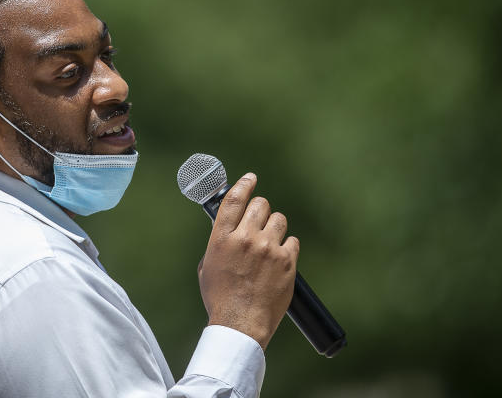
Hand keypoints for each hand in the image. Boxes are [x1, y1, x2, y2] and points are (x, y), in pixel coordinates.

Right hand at [197, 173, 298, 349]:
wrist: (241, 324)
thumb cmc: (220, 298)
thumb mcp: (208, 266)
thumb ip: (219, 242)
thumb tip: (230, 226)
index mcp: (222, 239)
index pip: (234, 199)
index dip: (244, 184)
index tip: (251, 178)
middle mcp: (245, 239)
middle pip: (260, 205)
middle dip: (261, 210)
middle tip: (259, 221)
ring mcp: (268, 249)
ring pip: (279, 220)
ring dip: (275, 228)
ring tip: (270, 244)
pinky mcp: (287, 262)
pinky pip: (292, 241)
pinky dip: (287, 248)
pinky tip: (279, 260)